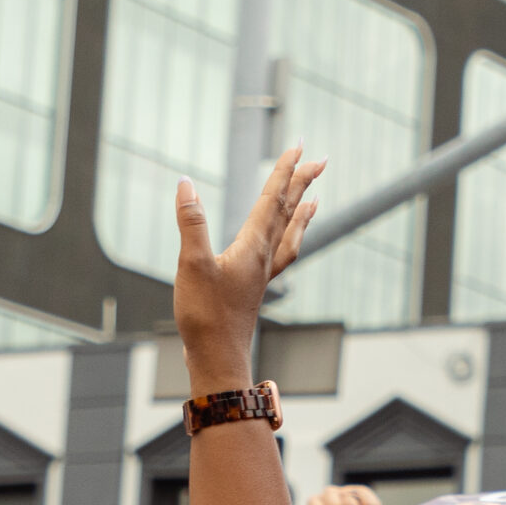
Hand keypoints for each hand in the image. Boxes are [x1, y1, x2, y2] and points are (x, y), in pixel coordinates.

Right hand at [172, 148, 325, 395]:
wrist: (217, 360)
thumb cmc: (206, 316)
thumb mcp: (192, 265)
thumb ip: (191, 223)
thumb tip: (186, 183)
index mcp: (253, 246)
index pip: (274, 198)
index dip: (285, 170)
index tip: (300, 145)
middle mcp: (264, 256)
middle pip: (289, 211)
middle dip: (303, 182)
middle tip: (319, 157)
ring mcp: (262, 273)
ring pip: (289, 233)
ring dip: (301, 210)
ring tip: (315, 196)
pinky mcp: (255, 287)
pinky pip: (281, 255)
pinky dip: (289, 240)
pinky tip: (282, 240)